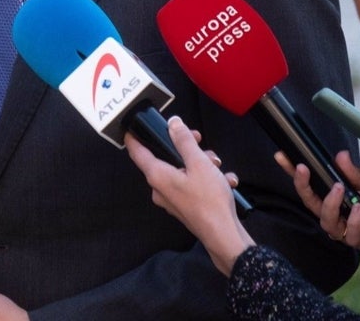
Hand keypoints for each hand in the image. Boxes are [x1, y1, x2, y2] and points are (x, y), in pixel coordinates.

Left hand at [124, 116, 253, 275]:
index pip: (137, 151)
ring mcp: (171, 199)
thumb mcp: (199, 163)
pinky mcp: (184, 206)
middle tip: (200, 142)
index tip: (134, 126)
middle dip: (186, 148)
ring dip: (202, 165)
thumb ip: (184, 141)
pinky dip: (208, 180)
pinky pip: (192, 185)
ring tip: (219, 167)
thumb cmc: (209, 201)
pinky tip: (225, 182)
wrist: (224, 235)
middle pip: (166, 158)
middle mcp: (159, 188)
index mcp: (157, 175)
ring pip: (182, 171)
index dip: (135, 137)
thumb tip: (173, 124)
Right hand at [275, 150, 359, 246]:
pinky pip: (350, 234)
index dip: (290, 170)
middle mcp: (329, 214)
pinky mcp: (354, 240)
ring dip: (330, 204)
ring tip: (339, 188)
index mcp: (327, 198)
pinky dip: (354, 221)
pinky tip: (358, 209)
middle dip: (302, 185)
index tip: (281, 156)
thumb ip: (352, 173)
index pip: (305, 184)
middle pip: (308, 202)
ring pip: (326, 221)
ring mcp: (341, 229)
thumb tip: (341, 156)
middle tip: (303, 169)